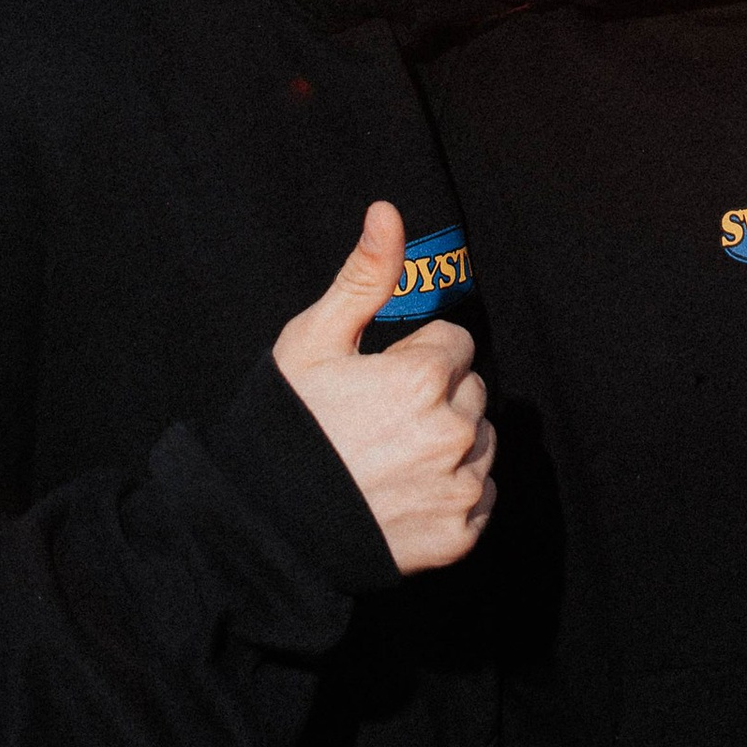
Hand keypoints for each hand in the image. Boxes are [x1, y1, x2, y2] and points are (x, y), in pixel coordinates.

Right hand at [274, 205, 495, 575]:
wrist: (265, 526)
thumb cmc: (286, 425)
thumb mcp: (314, 340)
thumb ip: (364, 277)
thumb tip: (388, 211)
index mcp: (424, 378)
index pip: (454, 344)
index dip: (413, 356)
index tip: (378, 378)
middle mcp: (454, 433)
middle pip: (471, 392)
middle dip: (437, 397)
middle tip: (380, 420)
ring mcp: (458, 488)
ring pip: (481, 444)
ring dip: (450, 444)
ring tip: (390, 457)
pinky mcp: (457, 535)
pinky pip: (480, 497)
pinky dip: (452, 493)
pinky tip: (404, 492)